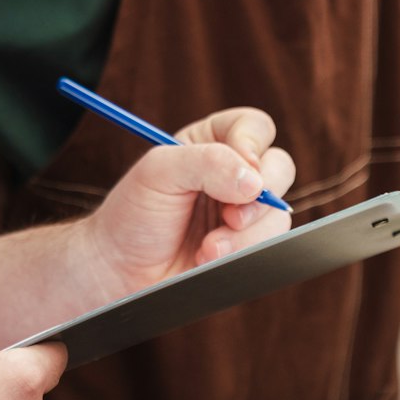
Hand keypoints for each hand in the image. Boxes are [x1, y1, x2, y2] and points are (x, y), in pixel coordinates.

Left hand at [80, 107, 294, 296]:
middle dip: (257, 197)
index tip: (241, 166)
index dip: (253, 144)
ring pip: (279, 212)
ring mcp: (243, 212)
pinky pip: (270, 245)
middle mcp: (234, 174)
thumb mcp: (158, 172)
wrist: (120, 271)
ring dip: (245, 235)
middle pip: (280, 167)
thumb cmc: (132, 215)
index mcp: (212, 142)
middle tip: (228, 216)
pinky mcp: (246, 246)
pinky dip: (243, 254)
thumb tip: (254, 181)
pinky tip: (209, 259)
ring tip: (208, 248)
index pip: (255, 127)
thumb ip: (206, 163)